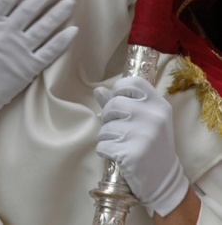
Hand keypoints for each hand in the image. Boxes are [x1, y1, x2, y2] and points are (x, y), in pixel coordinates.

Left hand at [94, 77, 188, 216]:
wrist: (163, 180)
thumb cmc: (151, 144)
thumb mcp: (144, 119)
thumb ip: (121, 103)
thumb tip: (97, 89)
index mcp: (159, 105)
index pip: (133, 82)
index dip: (119, 88)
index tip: (117, 99)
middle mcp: (153, 117)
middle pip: (113, 103)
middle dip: (108, 115)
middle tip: (116, 127)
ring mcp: (143, 135)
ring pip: (105, 126)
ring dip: (106, 135)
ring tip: (120, 143)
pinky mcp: (131, 154)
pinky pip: (102, 145)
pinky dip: (105, 150)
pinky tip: (118, 154)